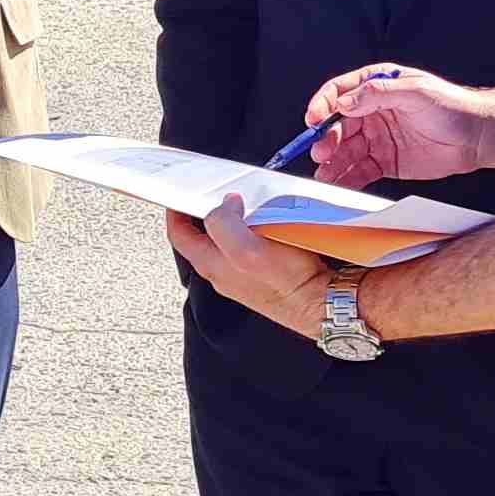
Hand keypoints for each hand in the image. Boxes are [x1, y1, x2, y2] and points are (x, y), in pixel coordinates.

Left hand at [168, 194, 325, 338]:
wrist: (319, 303)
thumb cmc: (287, 284)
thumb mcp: (247, 250)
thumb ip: (224, 225)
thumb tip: (224, 205)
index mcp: (211, 264)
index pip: (179, 235)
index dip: (175, 211)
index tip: (180, 193)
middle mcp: (222, 271)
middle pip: (202, 236)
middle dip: (207, 211)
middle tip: (219, 192)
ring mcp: (241, 274)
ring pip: (227, 240)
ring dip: (234, 219)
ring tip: (247, 204)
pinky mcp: (261, 273)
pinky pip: (249, 246)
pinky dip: (254, 230)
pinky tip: (269, 224)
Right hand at [304, 63, 484, 189]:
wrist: (476, 137)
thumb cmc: (451, 106)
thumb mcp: (415, 91)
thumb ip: (378, 94)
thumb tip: (345, 102)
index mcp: (377, 87)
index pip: (340, 93)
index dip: (323, 105)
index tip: (313, 120)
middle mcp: (372, 112)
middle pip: (338, 126)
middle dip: (326, 139)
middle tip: (320, 152)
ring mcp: (377, 138)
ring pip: (346, 151)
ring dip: (332, 162)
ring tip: (324, 175)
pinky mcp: (385, 162)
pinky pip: (359, 171)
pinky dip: (346, 178)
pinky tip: (338, 184)